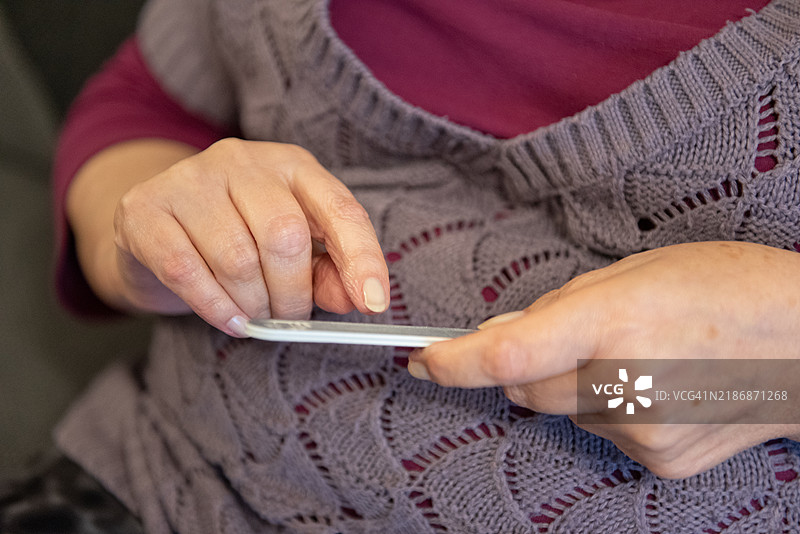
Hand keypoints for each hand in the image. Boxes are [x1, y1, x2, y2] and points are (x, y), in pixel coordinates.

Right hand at [71, 138, 388, 335]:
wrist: (153, 226)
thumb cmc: (236, 238)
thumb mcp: (292, 251)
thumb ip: (328, 272)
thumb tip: (356, 298)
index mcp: (292, 166)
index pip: (339, 209)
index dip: (361, 258)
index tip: (374, 303)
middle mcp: (242, 161)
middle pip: (284, 235)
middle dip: (293, 294)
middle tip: (289, 318)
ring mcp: (189, 179)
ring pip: (237, 257)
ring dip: (254, 304)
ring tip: (255, 315)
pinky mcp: (144, 209)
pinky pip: (186, 271)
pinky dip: (215, 307)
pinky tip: (229, 319)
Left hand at [408, 241, 799, 477]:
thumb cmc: (724, 288)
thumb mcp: (634, 272)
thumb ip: (557, 306)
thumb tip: (499, 334)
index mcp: (612, 321)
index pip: (508, 355)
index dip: (454, 362)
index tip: (422, 361)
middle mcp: (622, 384)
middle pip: (524, 387)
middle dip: (524, 362)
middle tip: (569, 335)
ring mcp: (640, 431)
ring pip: (561, 410)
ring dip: (572, 384)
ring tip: (633, 355)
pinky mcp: (657, 460)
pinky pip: (601, 431)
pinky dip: (608, 408)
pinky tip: (655, 385)